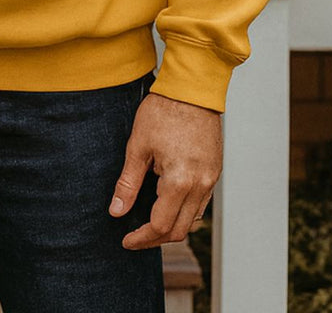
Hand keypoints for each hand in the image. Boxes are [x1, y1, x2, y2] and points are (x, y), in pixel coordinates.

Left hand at [109, 92, 221, 248]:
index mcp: (179, 182)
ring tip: (148, 221)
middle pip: (180, 230)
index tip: (126, 240)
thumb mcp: (138, 146)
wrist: (191, 90)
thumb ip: (128, 182)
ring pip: (193, 220)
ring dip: (171, 226)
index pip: (160, 225)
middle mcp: (200, 186)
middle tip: (134, 236)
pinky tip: (167, 202)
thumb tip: (117, 211)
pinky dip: (184, 211)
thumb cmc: (163, 112)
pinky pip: (201, 203)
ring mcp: (211, 180)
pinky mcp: (214, 172)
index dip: (141, 238)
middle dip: (156, 238)